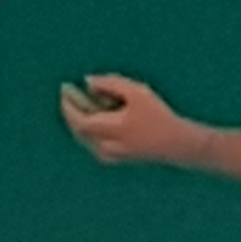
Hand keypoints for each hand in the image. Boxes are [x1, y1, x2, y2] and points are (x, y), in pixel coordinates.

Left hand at [59, 74, 197, 167]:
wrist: (175, 144)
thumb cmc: (157, 115)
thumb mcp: (137, 92)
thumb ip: (110, 84)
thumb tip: (88, 82)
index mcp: (110, 131)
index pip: (79, 120)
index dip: (68, 104)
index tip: (65, 88)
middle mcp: (105, 147)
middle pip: (78, 128)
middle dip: (70, 109)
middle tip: (68, 91)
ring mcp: (108, 156)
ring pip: (83, 136)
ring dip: (78, 117)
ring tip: (80, 99)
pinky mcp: (112, 159)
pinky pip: (91, 141)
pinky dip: (88, 126)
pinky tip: (92, 112)